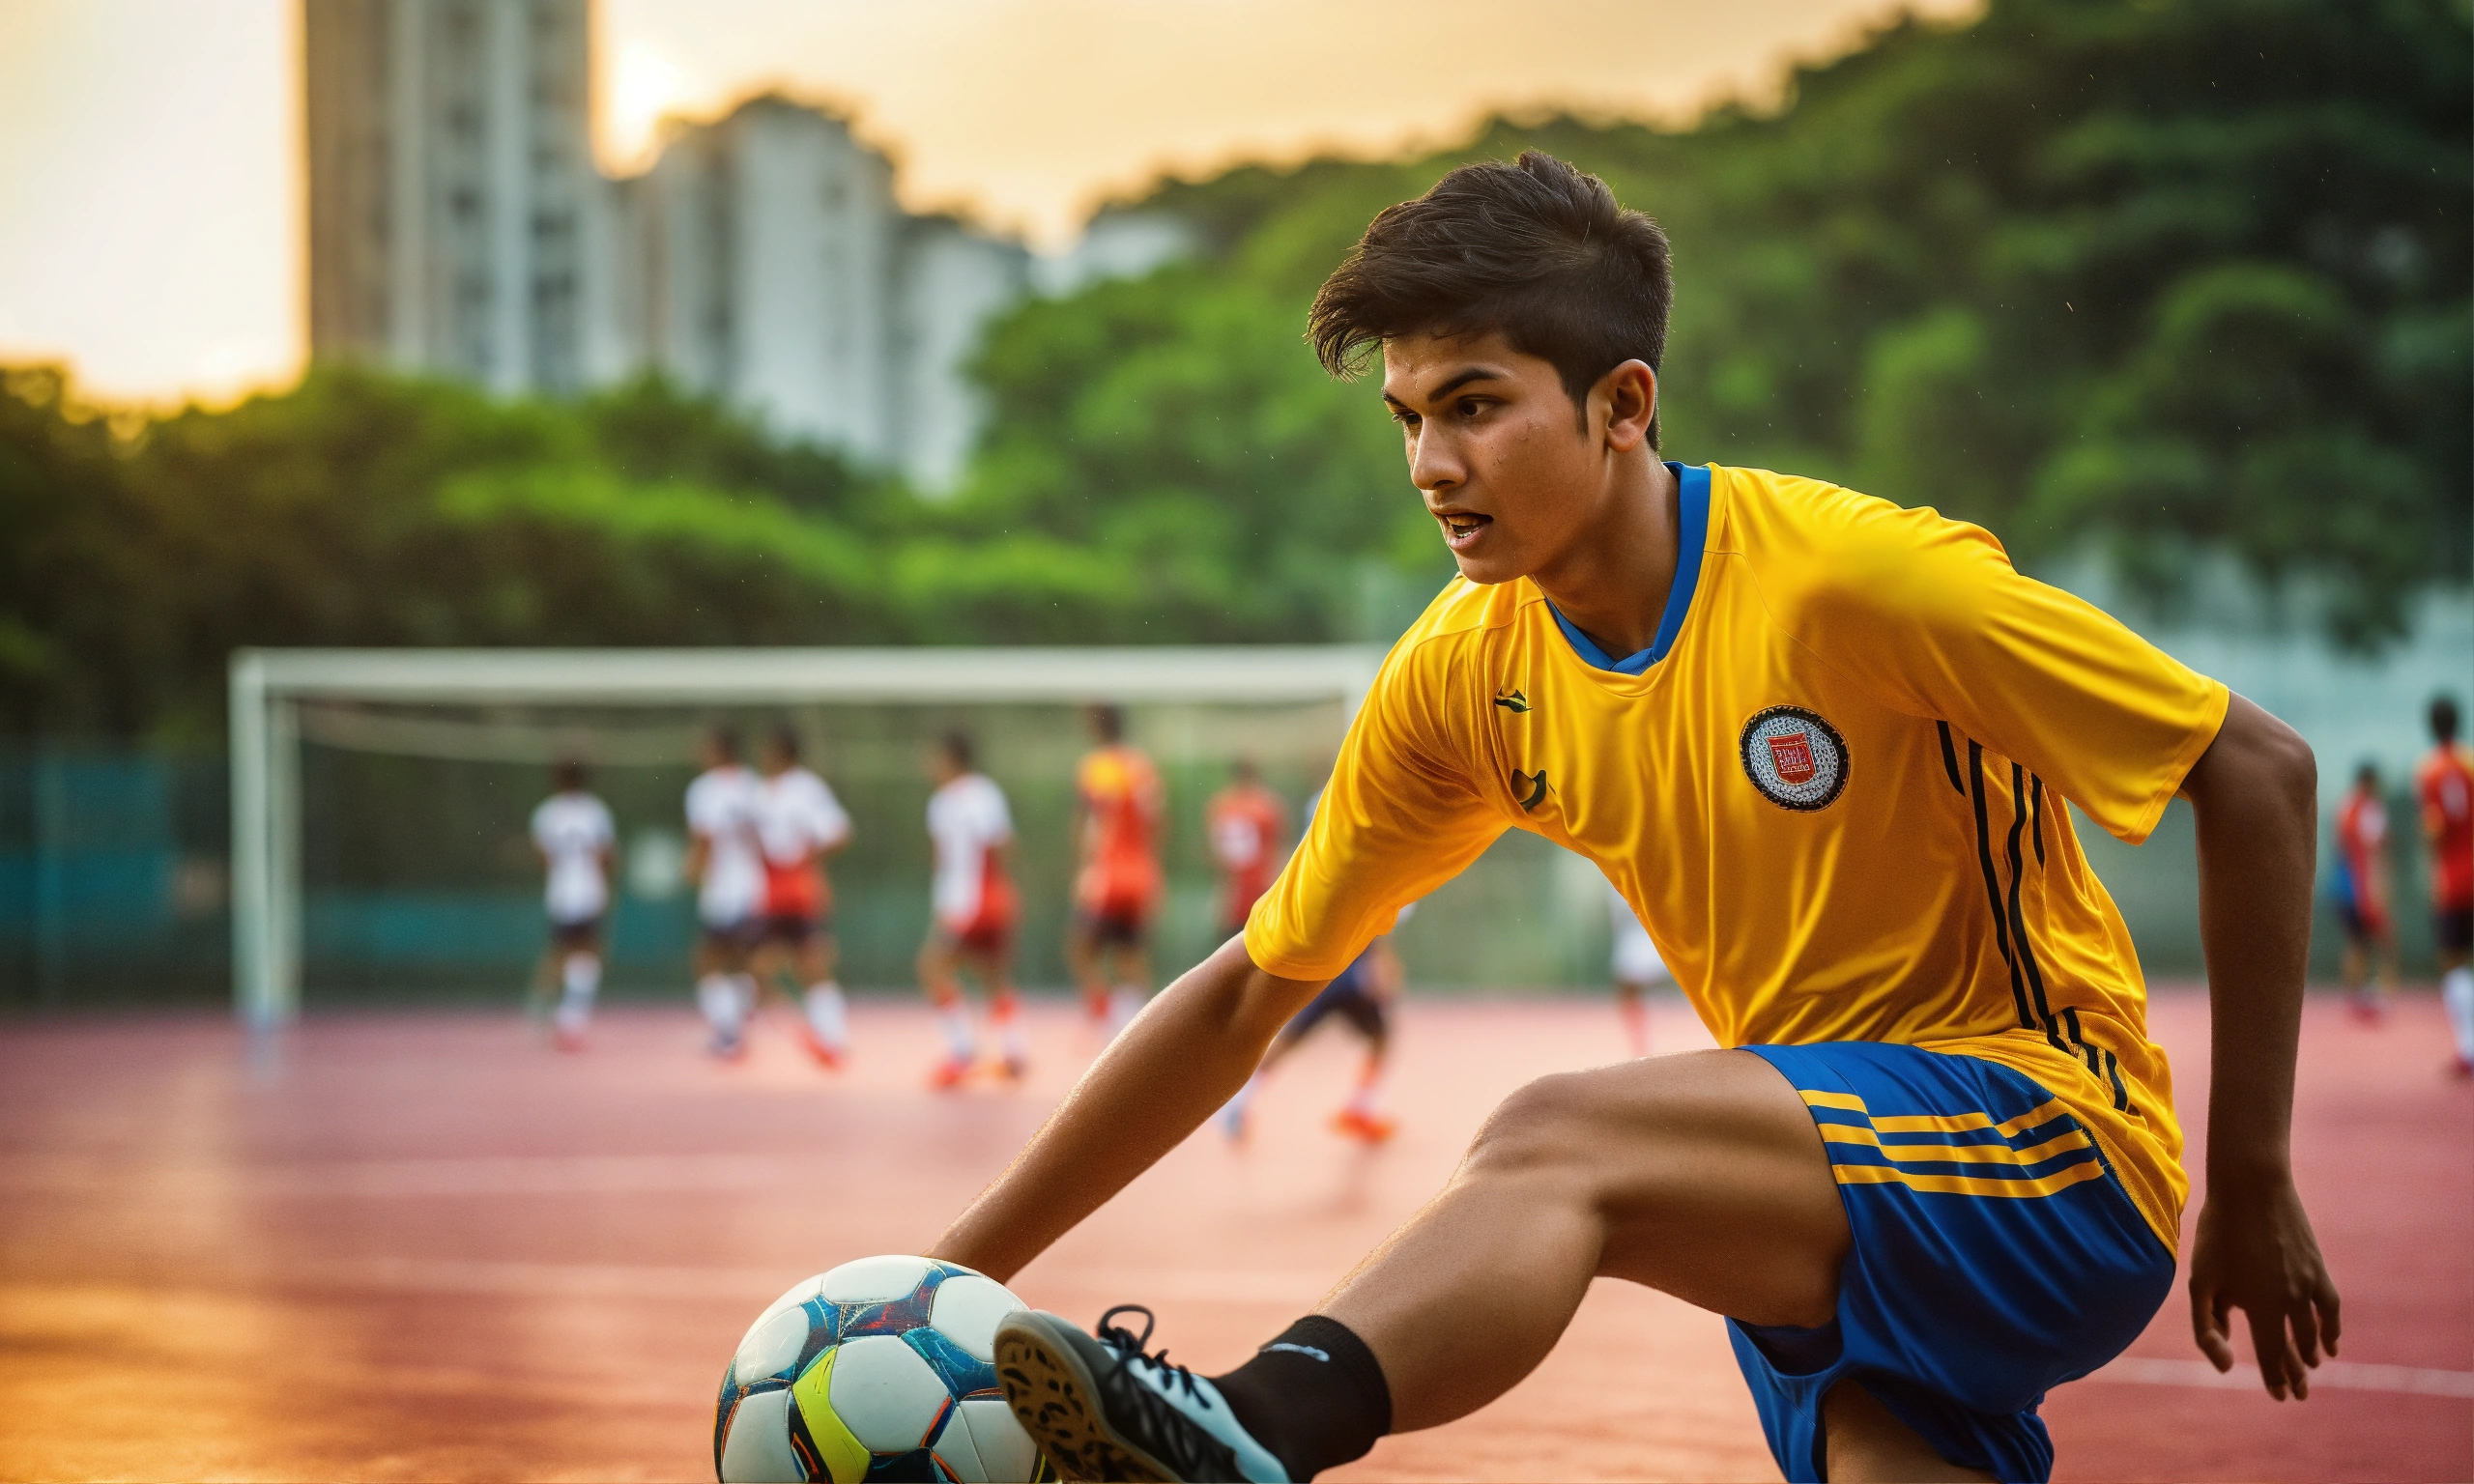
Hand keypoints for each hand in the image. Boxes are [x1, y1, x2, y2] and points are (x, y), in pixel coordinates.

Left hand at [2186, 1173, 2340, 1398]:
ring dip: (2312, 1353)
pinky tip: (2332, 1342)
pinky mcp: (2317, 1268)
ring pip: (2313, 1330)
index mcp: (2259, 1308)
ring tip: (2311, 1368)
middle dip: (2296, 1373)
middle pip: (2295, 1347)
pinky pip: (2331, 1307)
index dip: (2276, 1379)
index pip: (2270, 1355)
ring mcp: (2308, 1285)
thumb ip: (2207, 1326)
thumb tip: (2228, 1366)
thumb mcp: (2200, 1281)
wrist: (2252, 1187)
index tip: (2281, 1397)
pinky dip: (2332, 1328)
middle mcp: (2289, 1301)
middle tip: (2299, 1394)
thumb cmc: (2219, 1233)